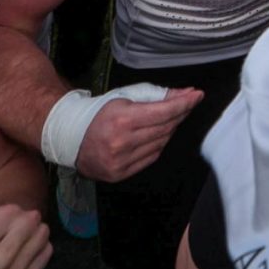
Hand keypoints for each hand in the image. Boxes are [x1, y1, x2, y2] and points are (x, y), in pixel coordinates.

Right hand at [72, 87, 204, 180]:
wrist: (70, 139)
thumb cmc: (100, 113)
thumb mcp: (125, 97)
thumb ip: (155, 95)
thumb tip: (185, 95)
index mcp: (123, 119)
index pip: (164, 112)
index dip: (183, 103)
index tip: (197, 95)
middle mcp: (123, 142)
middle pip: (165, 128)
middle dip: (179, 114)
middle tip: (187, 104)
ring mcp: (122, 161)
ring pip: (161, 143)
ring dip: (169, 130)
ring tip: (167, 119)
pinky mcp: (121, 174)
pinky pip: (151, 157)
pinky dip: (158, 145)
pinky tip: (155, 136)